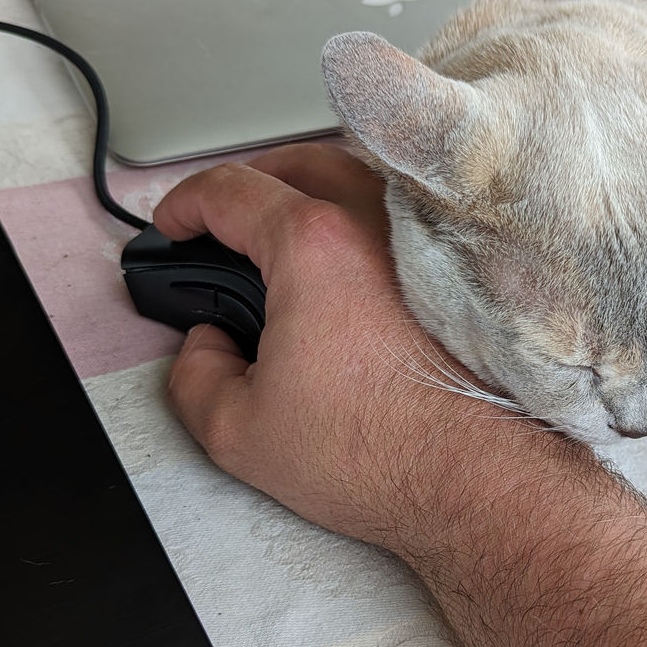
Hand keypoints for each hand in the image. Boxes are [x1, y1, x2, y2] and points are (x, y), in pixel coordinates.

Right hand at [153, 143, 544, 551]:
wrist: (473, 482)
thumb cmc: (379, 454)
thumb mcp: (238, 431)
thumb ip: (193, 375)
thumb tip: (206, 345)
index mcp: (314, 246)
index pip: (232, 190)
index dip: (186, 204)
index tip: (173, 225)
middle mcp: (375, 224)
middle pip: (299, 164)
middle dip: (248, 185)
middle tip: (222, 225)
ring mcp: (423, 242)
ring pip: (357, 181)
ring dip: (310, 193)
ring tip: (282, 239)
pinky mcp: (456, 273)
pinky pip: (400, 217)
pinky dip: (362, 222)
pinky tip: (350, 266)